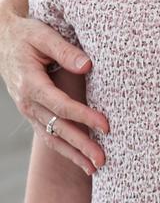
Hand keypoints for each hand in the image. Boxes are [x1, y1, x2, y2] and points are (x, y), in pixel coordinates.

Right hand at [1, 11, 108, 173]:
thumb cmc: (27, 35)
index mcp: (30, 84)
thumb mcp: (43, 36)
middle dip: (81, 145)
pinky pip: (48, 136)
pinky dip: (64, 150)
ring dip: (74, 154)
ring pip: (52, 138)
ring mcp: (28, 111)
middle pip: (58, 128)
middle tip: (103, 159)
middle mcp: (27, 103)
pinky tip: (80, 160)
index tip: (106, 125)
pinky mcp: (32, 113)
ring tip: (96, 167)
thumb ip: (65, 51)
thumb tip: (87, 65)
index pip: (61, 105)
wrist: (4, 40)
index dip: (84, 116)